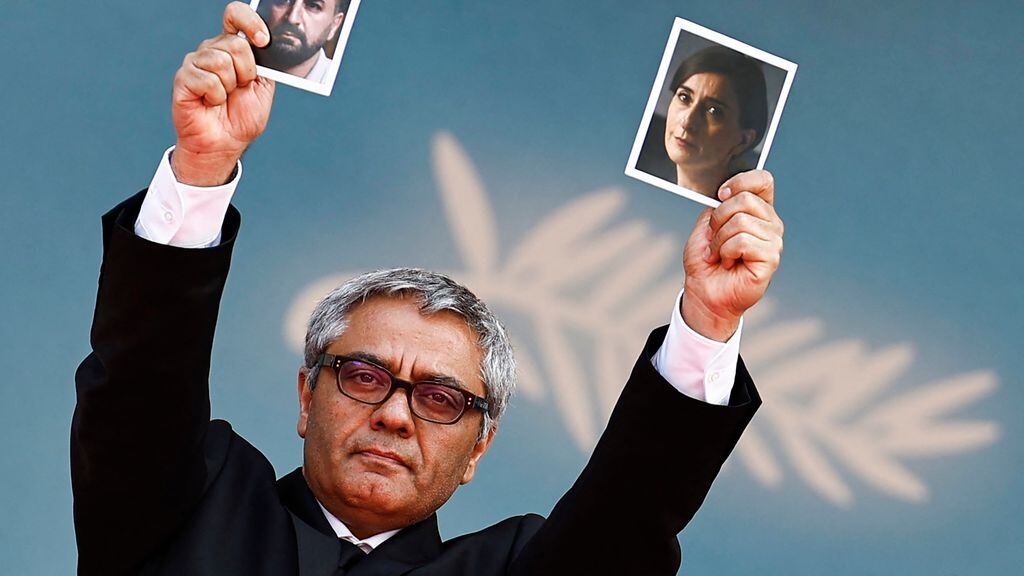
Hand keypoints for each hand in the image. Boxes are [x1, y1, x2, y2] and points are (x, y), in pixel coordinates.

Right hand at [171, 2, 274, 185]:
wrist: (225, 143)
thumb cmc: (242, 117)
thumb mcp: (263, 88)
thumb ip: (265, 64)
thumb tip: (264, 43)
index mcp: (232, 47)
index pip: (235, 16)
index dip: (250, 21)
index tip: (263, 40)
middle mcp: (211, 50)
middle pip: (235, 43)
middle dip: (246, 72)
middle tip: (240, 88)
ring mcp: (195, 62)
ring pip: (221, 61)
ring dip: (230, 86)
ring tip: (223, 98)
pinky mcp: (183, 78)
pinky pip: (207, 80)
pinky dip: (215, 97)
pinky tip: (211, 103)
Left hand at [680, 170, 783, 340]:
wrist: (704, 292)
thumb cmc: (705, 261)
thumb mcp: (705, 225)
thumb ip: (718, 206)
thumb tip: (727, 194)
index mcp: (757, 210)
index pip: (762, 180)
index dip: (741, 181)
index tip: (720, 194)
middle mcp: (770, 223)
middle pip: (745, 199)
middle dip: (718, 219)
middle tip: (713, 238)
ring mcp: (773, 240)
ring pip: (741, 221)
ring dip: (719, 240)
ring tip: (719, 254)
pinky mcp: (771, 258)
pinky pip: (743, 241)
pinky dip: (726, 252)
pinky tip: (728, 262)